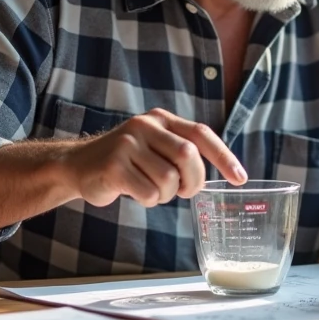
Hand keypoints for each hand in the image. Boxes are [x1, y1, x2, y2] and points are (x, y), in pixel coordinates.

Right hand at [60, 108, 247, 207]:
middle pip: (188, 156)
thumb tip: (222, 172)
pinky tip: (136, 193)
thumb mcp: (154, 145)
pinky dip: (149, 201)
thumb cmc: (126, 161)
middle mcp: (145, 125)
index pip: (200, 133)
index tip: (240, 178)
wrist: (78, 165)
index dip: (224, 156)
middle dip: (193, 181)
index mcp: (161, 119)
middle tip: (185, 192)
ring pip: (168, 179)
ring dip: (167, 195)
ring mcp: (127, 144)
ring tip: (153, 190)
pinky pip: (148, 192)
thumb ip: (181, 151)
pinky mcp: (113, 166)